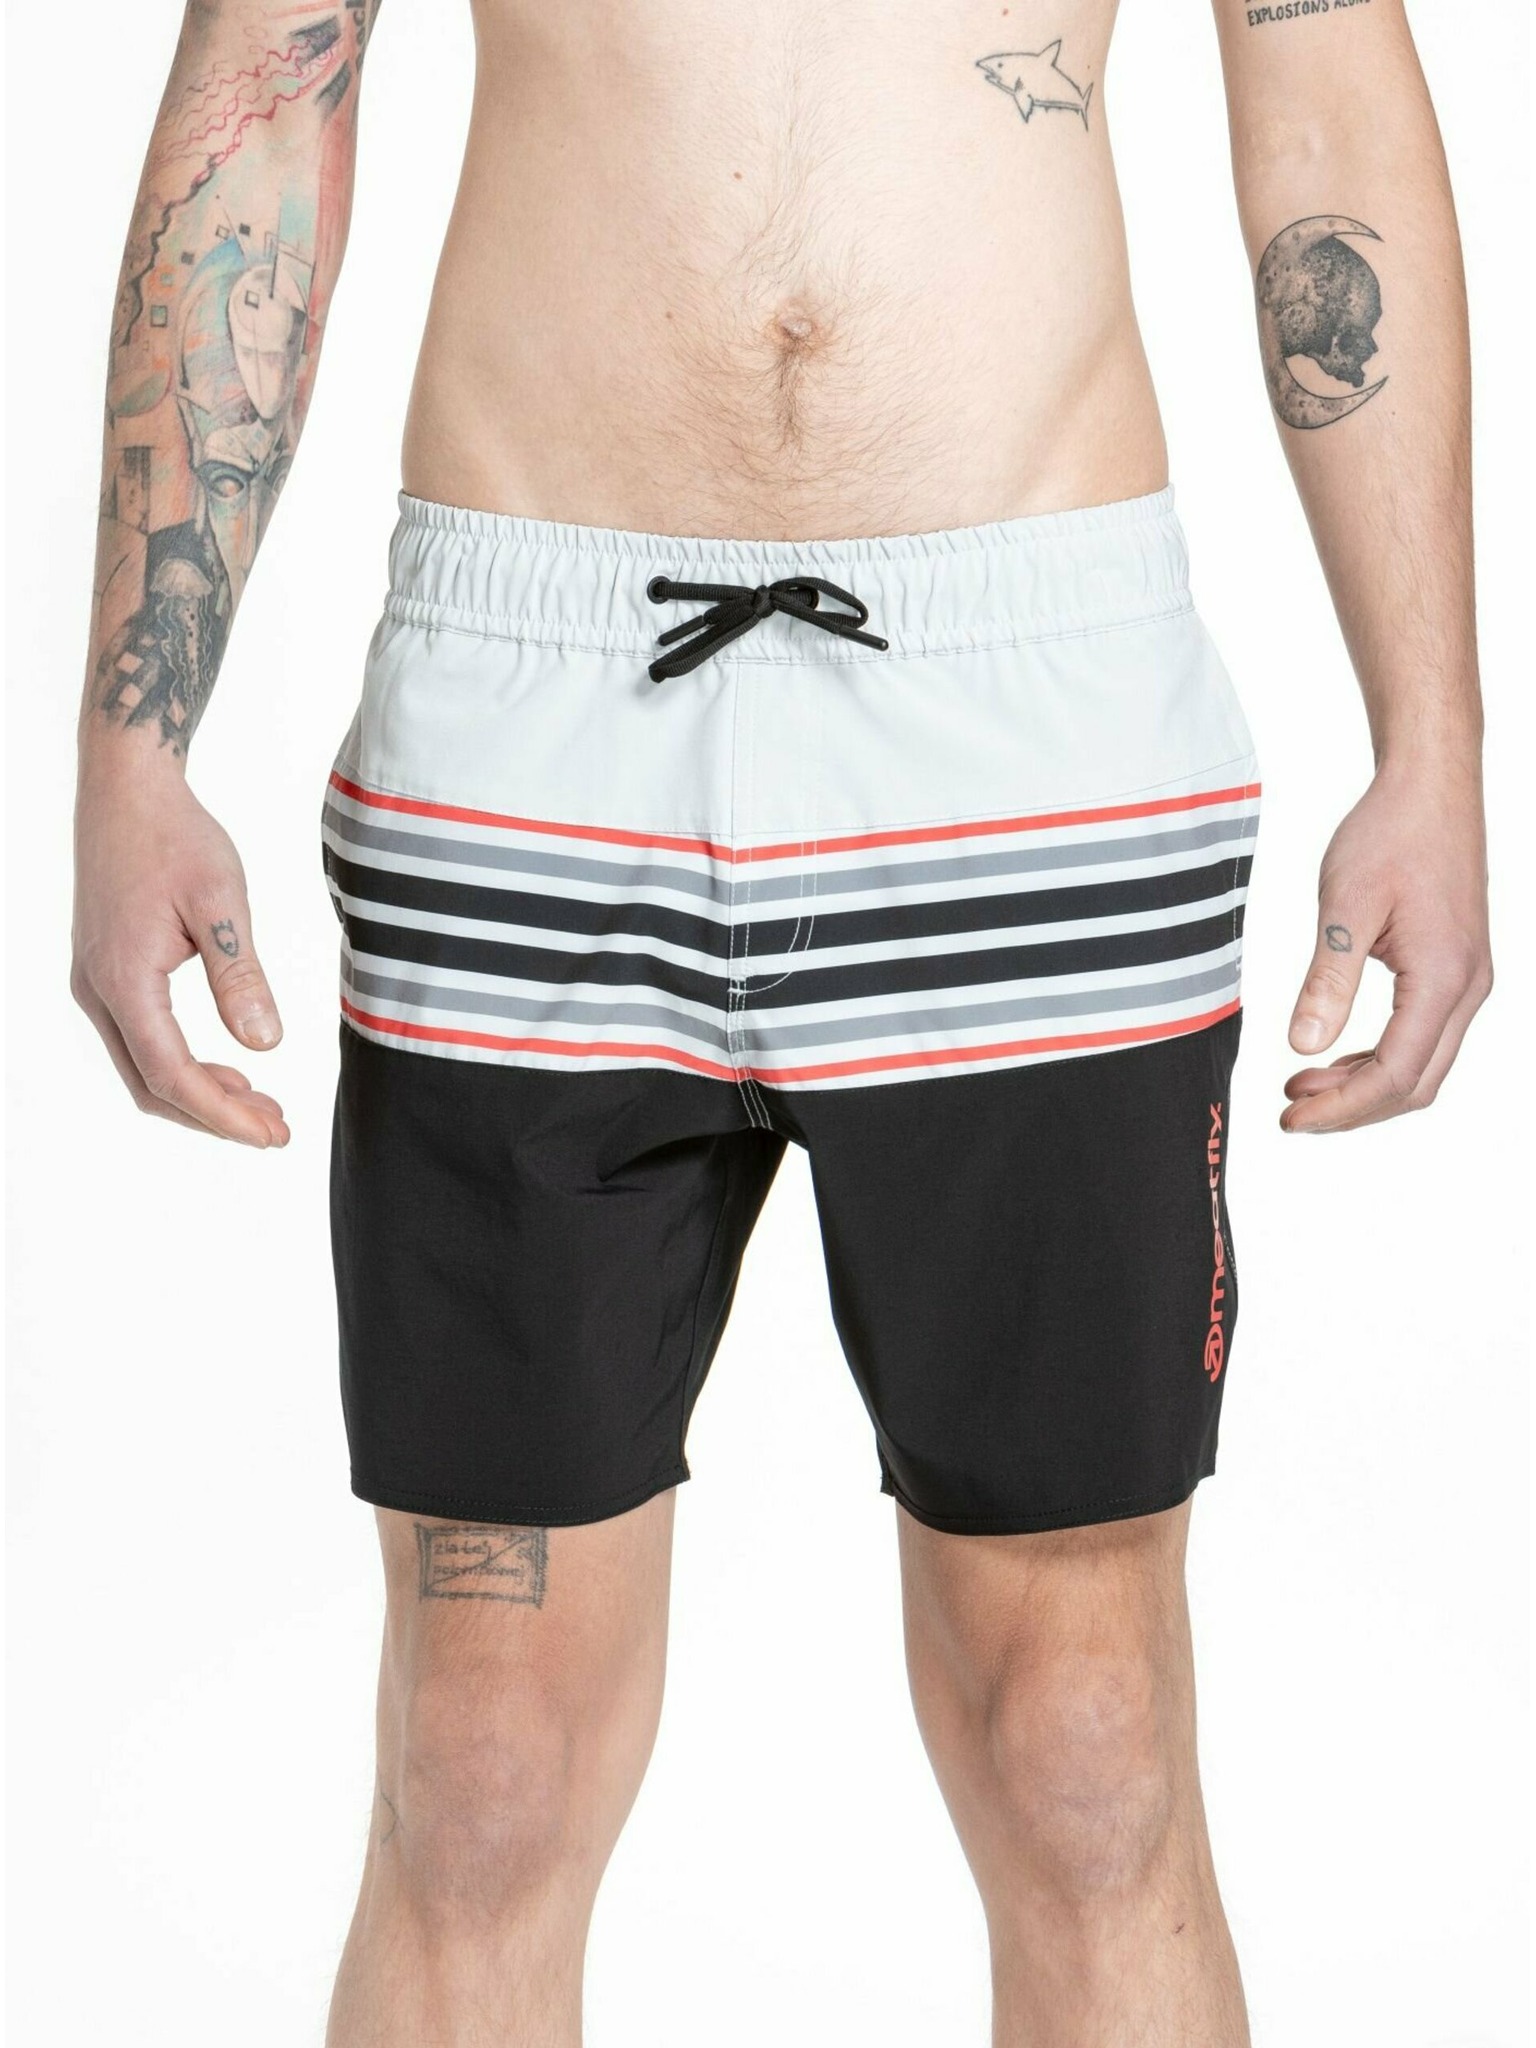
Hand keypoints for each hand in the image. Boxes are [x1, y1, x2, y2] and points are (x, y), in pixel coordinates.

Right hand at [72, 758, 289, 1146]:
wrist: (127, 790)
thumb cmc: (175, 836)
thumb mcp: (220, 903)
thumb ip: (240, 976)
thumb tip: (264, 1044)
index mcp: (125, 979)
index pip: (172, 1074)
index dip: (224, 1115)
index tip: (273, 1135)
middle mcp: (99, 990)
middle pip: (151, 1086)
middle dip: (215, 1116)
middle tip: (277, 1131)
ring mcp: (97, 983)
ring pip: (143, 1068)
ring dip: (201, 1095)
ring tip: (263, 1107)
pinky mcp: (107, 972)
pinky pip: (141, 1040)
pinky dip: (183, 1065)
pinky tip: (231, 1068)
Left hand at [1283, 761, 1491, 1132]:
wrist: (1431, 786)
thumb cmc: (1391, 833)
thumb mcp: (1345, 906)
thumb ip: (1327, 980)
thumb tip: (1303, 1046)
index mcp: (1444, 977)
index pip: (1395, 1074)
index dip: (1342, 1107)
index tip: (1292, 1117)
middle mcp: (1468, 987)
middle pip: (1414, 1083)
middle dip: (1352, 1109)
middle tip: (1292, 1113)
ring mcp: (1468, 980)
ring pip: (1421, 1065)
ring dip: (1363, 1086)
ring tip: (1302, 1086)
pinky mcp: (1456, 969)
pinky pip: (1422, 1036)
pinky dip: (1378, 1057)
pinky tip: (1333, 1055)